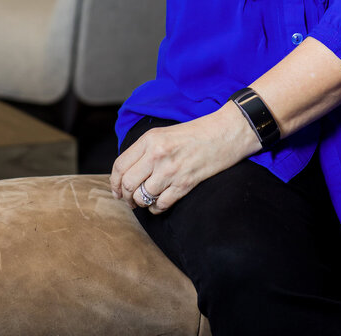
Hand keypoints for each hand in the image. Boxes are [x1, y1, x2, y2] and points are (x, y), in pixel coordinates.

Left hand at [110, 106, 258, 215]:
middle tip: (131, 200)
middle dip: (126, 196)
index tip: (118, 191)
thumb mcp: (165, 134)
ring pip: (142, 198)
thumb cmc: (196, 133)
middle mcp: (157, 155)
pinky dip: (157, 208)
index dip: (115, 183)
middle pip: (128, 184)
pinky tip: (161, 202)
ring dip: (142, 203)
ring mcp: (171, 170)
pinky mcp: (184, 184)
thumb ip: (145, 151)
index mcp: (150, 139)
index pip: (119, 166)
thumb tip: (127, 175)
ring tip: (148, 200)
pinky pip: (160, 205)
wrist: (226, 132)